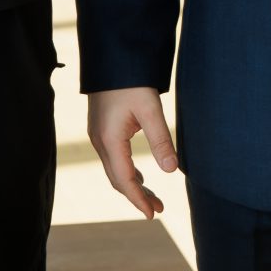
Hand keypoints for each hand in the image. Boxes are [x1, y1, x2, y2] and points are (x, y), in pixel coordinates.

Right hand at [87, 87, 177, 217]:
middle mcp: (100, 141)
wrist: (111, 56)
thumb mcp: (150, 109)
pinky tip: (139, 174)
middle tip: (158, 208)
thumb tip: (173, 171)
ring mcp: (98, 135)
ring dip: (132, 184)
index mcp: (110, 139)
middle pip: (117, 178)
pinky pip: (112, 158)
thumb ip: (161, 140)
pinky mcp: (101, 128)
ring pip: (114, 169)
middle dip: (136, 195)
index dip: (138, 199)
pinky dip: (126, 171)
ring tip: (152, 197)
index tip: (152, 214)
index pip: (124, 179)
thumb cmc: (131, 80)